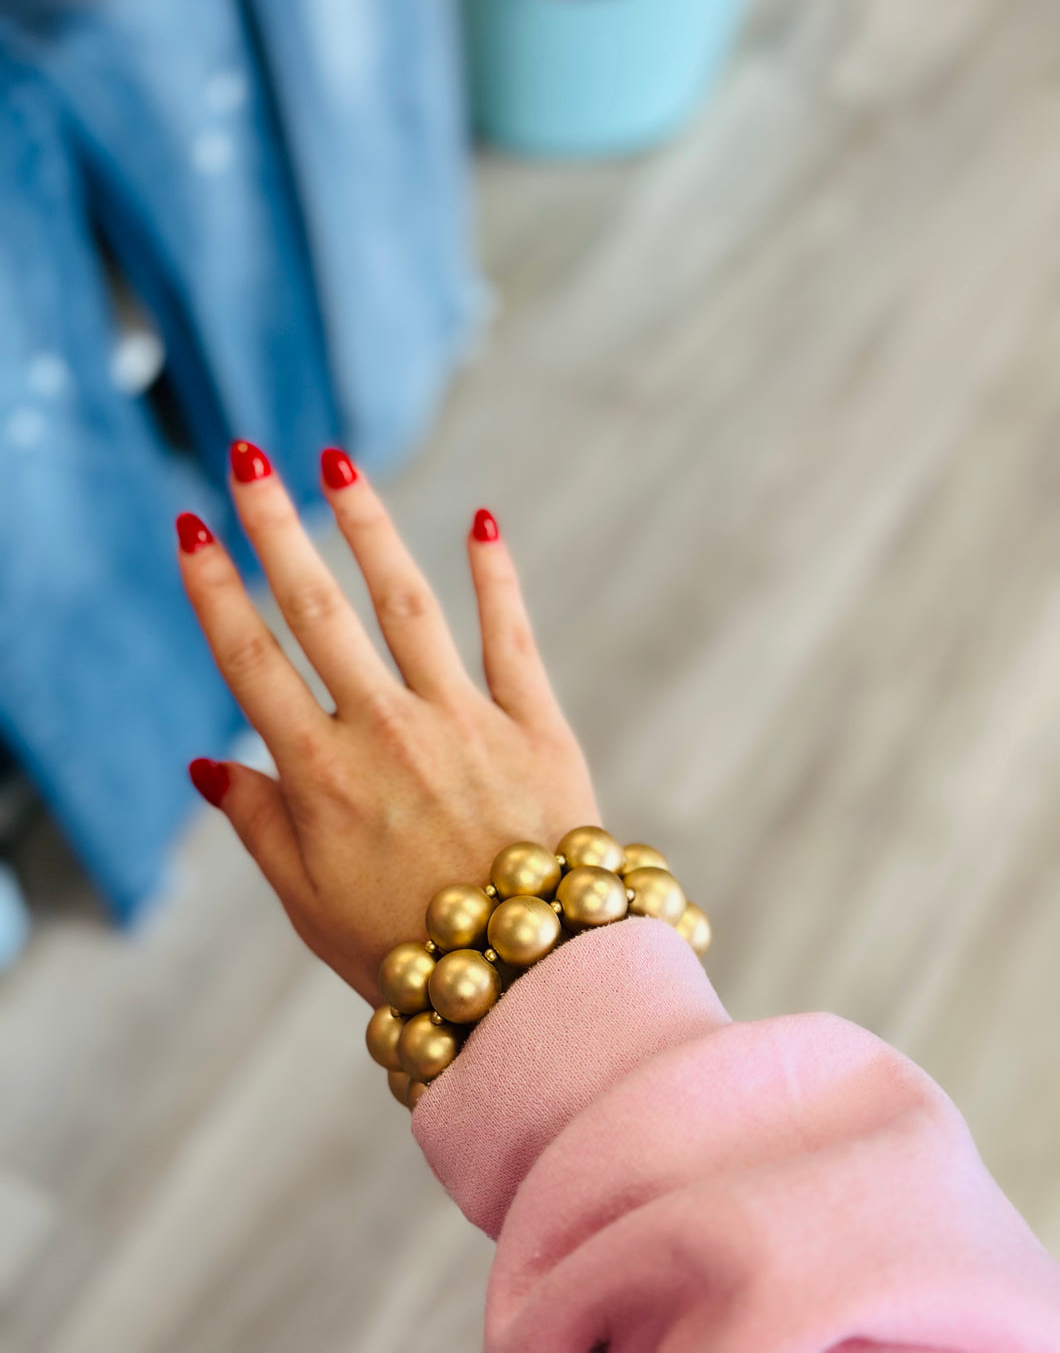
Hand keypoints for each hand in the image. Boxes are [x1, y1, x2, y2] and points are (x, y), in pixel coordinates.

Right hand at [177, 442, 600, 1006]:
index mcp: (321, 776)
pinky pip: (511, 635)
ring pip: (407, 602)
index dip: (214, 589)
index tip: (192, 530)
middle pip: (318, 610)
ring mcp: (464, 720)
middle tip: (249, 461)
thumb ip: (258, 825)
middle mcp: (386, 732)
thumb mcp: (308, 903)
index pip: (251, 661)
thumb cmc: (408, 948)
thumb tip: (204, 762)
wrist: (530, 979)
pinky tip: (481, 522)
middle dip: (276, 528)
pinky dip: (497, 577)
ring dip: (370, 526)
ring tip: (338, 462)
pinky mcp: (534, 724)